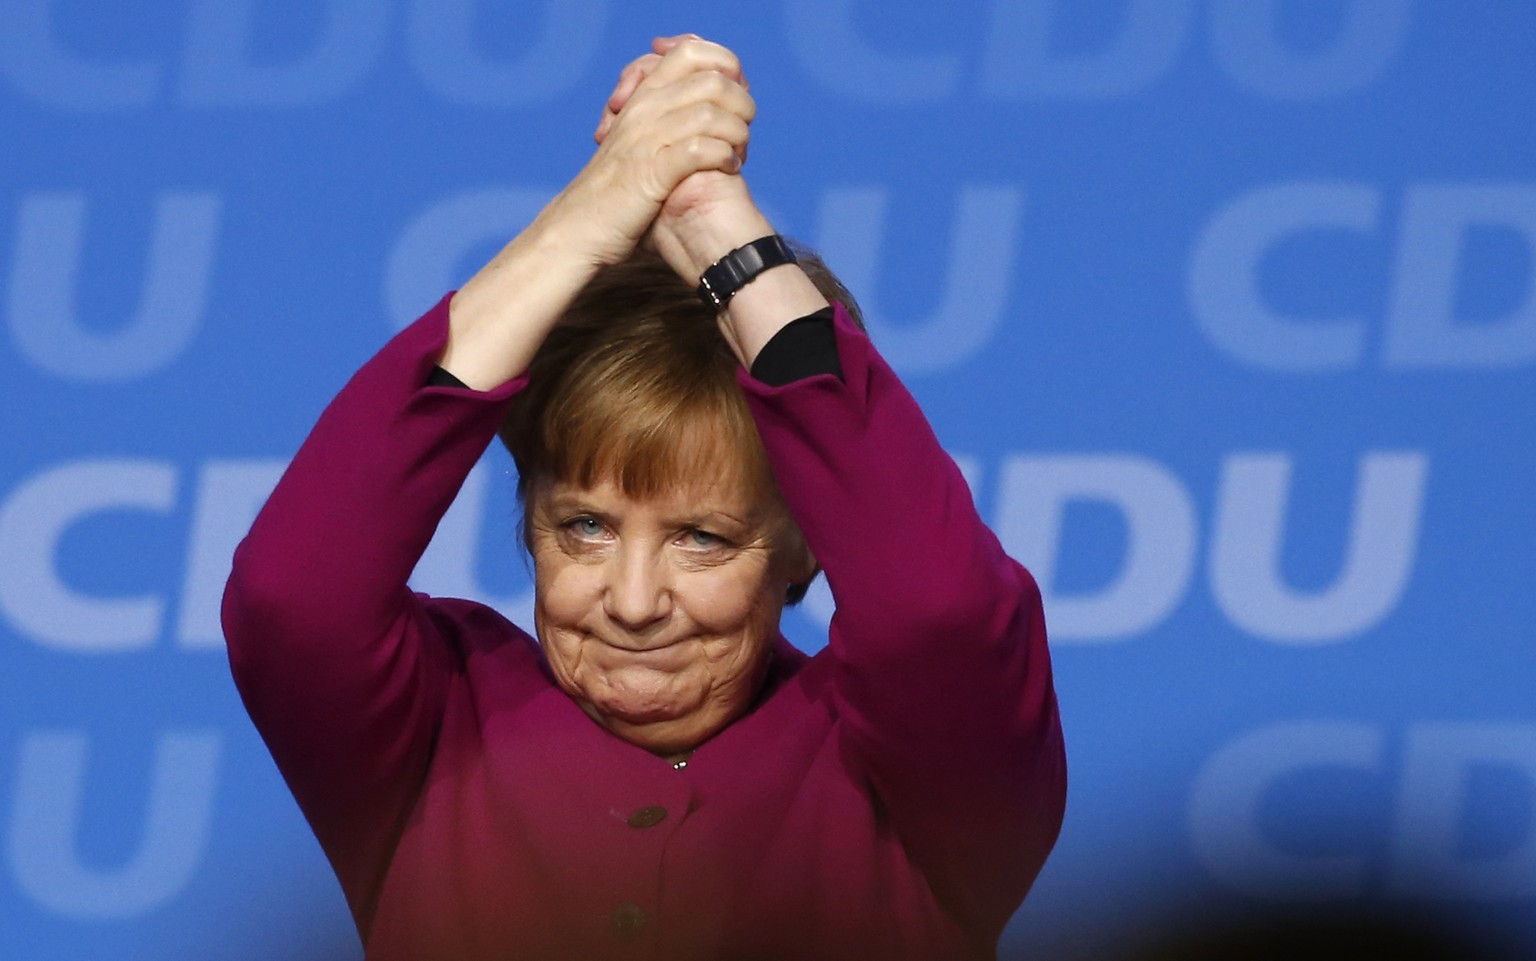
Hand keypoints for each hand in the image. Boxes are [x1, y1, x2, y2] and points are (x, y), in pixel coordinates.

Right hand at [596, 37, 773, 284]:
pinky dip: (724, 156)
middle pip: (713, 80)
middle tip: (742, 134)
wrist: (578, 229)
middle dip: (741, 105)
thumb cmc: (616, 191)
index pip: (691, 50)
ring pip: (712, 113)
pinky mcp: (652, 172)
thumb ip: (668, 117)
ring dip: (738, 133)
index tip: (736, 94)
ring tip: (739, 154)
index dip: (725, 64)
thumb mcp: (638, 142)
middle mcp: (644, 109)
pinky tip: (730, 169)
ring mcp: (646, 139)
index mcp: (643, 96)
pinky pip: (701, 150)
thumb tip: (713, 104)